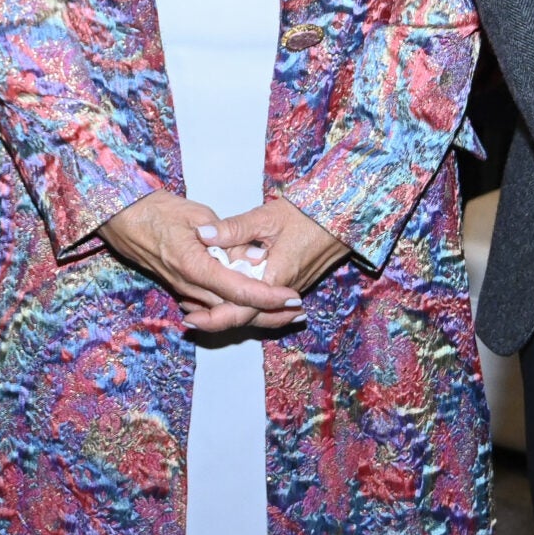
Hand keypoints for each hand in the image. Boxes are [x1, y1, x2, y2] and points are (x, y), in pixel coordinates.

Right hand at [98, 192, 306, 333]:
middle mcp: (188, 285)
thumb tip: (251, 255)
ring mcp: (183, 289)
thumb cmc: (153, 211)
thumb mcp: (194, 214)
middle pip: (235, 309)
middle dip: (268, 311)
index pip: (239, 290)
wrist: (119, 218)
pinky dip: (235, 304)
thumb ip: (225, 235)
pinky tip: (253, 299)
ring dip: (254, 310)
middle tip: (297, 309)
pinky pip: (212, 302)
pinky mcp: (181, 287)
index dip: (268, 296)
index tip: (292, 297)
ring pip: (224, 309)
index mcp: (194, 266)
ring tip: (284, 307)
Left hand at [204, 197, 350, 305]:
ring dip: (232, 314)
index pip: (242, 309)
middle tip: (190, 319)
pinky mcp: (293, 285)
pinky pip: (267, 305)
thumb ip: (234, 229)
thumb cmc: (307, 214)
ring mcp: (291, 290)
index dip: (214, 317)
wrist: (342, 216)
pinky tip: (229, 300)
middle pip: (248, 317)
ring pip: (258, 313)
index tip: (191, 319)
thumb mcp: (267, 217)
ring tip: (203, 313)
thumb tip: (203, 235)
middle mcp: (284, 291)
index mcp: (275, 278)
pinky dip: (247, 306)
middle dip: (218, 320)